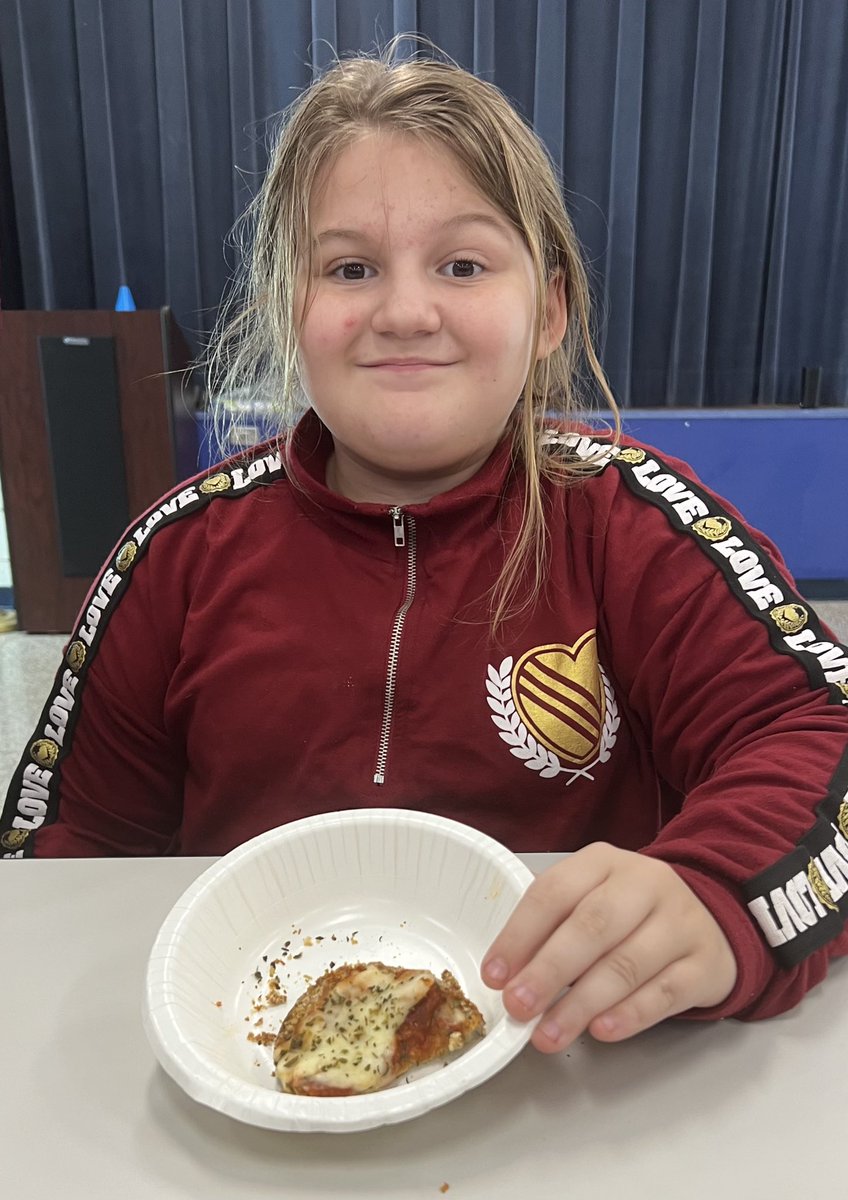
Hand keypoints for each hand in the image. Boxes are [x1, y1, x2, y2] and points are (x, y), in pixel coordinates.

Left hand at [481, 843, 737, 1052]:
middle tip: (519, 1007)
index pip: (555, 892)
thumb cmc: (632, 913)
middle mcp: (645, 883)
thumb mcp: (592, 898)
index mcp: (603, 862)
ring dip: (582, 1003)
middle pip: (592, 925)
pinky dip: (631, 1014)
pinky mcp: (706, 963)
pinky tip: (601, 1031)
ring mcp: (681, 922)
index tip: (495, 976)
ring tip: (549, 1034)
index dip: (520, 935)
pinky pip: (666, 993)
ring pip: (627, 963)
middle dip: (549, 970)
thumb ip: (552, 927)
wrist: (710, 919)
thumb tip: (508, 974)